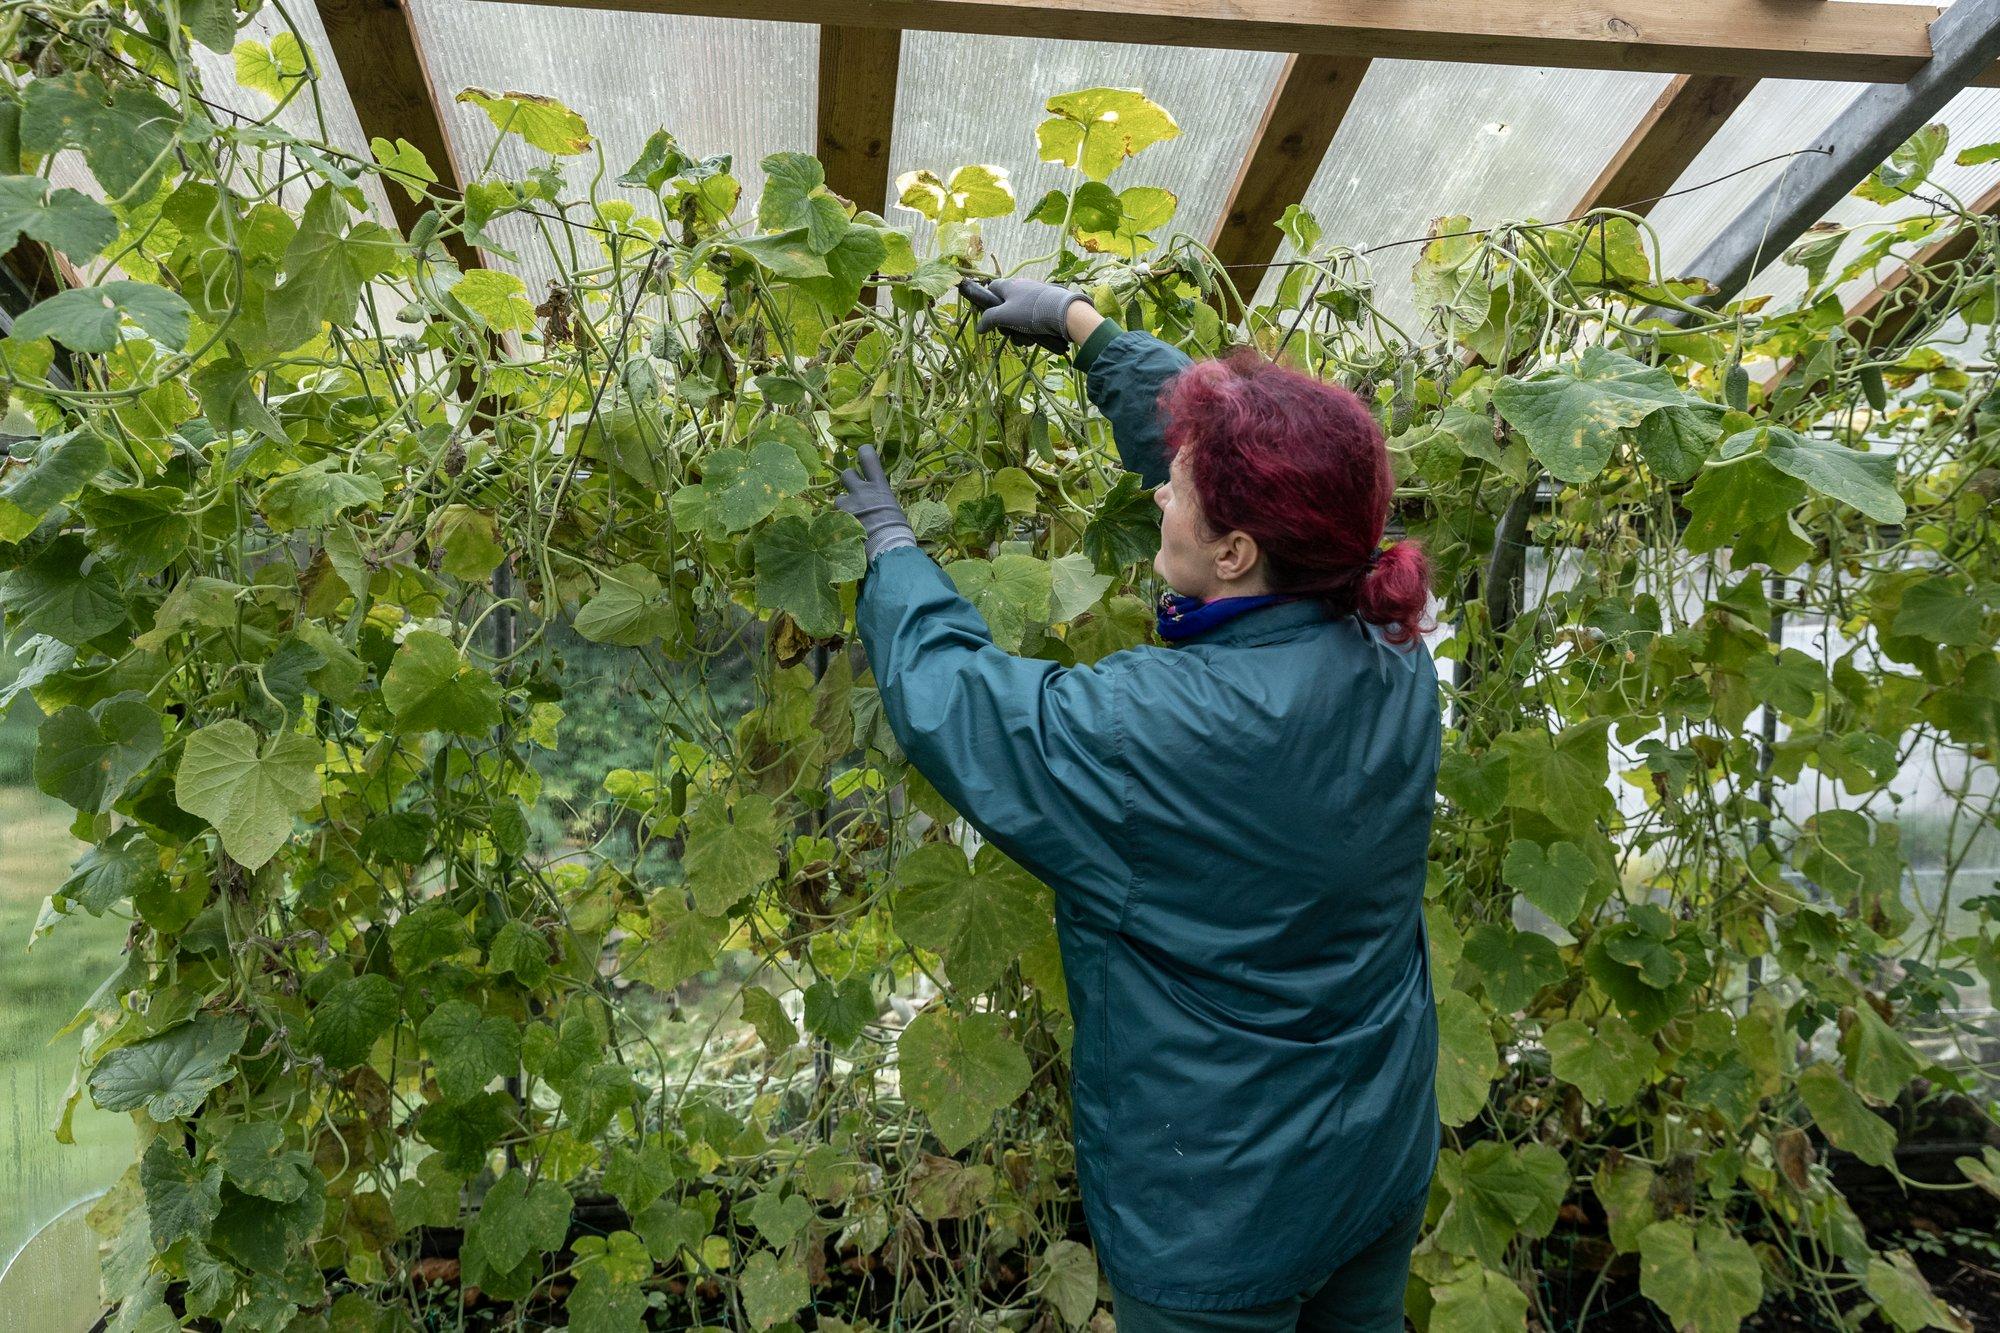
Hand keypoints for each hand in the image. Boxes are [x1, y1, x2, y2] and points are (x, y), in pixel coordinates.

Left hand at [835, 444, 917, 561]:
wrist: (888, 549)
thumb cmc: (898, 532)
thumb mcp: (893, 508)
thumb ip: (881, 499)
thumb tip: (877, 499)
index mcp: (879, 486)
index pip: (868, 457)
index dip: (864, 453)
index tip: (863, 455)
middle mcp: (862, 490)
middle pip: (847, 473)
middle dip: (848, 482)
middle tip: (854, 493)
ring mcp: (849, 504)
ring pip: (838, 498)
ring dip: (844, 506)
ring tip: (853, 519)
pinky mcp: (839, 519)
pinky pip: (835, 517)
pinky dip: (840, 522)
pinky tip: (848, 531)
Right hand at [958, 277, 1085, 354]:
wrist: (1063, 312)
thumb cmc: (1029, 311)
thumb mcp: (1004, 316)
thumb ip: (989, 320)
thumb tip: (979, 328)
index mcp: (1009, 285)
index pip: (991, 288)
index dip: (988, 301)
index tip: (989, 315)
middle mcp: (1021, 287)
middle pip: (1005, 307)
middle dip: (1006, 324)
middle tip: (1009, 332)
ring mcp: (1034, 296)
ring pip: (1019, 316)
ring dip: (1019, 331)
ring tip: (1026, 339)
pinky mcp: (1046, 305)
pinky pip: (1033, 318)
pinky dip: (1032, 330)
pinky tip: (1036, 338)